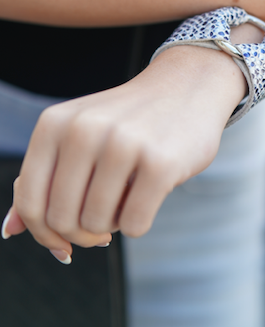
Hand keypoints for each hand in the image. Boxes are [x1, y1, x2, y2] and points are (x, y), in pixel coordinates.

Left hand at [2, 43, 247, 261]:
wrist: (187, 86)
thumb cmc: (128, 121)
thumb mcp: (77, 134)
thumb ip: (43, 178)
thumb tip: (10, 230)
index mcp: (54, 124)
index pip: (30, 202)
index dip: (44, 233)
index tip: (65, 240)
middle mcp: (83, 130)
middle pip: (62, 220)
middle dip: (82, 234)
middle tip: (102, 223)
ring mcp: (122, 144)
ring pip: (96, 225)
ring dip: (112, 224)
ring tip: (127, 196)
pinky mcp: (159, 163)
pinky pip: (134, 225)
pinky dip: (139, 222)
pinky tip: (149, 195)